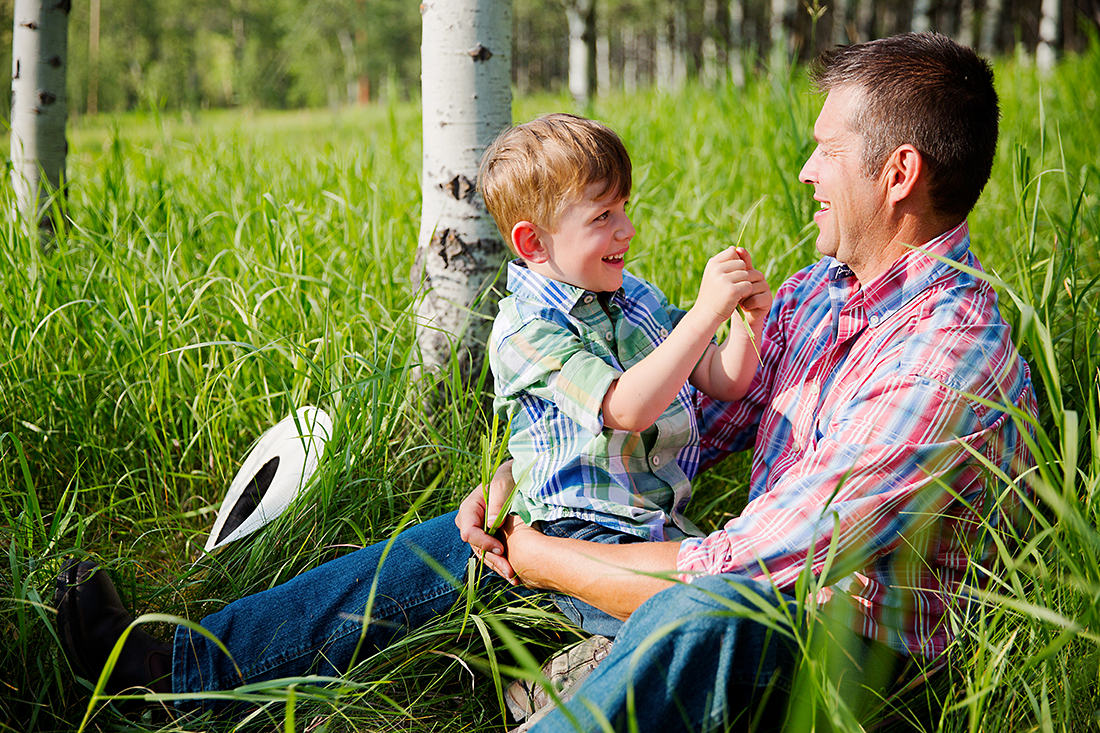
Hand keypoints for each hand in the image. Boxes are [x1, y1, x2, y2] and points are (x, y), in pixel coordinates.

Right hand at [455, 460, 517, 582]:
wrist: (518, 478)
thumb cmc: (509, 476)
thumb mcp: (503, 483)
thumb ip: (497, 502)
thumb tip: (491, 524)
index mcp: (469, 509)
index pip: (469, 532)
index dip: (484, 543)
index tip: (502, 548)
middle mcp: (471, 523)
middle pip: (477, 547)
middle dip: (493, 560)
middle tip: (510, 571)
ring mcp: (480, 532)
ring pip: (484, 555)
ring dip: (498, 567)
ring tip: (513, 577)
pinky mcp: (491, 538)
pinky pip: (492, 554)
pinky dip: (502, 563)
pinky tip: (514, 574)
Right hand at [695, 246, 755, 322]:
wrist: (706, 314)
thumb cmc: (712, 294)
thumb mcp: (714, 275)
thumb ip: (724, 262)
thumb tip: (735, 248)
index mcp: (713, 263)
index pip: (732, 252)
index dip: (736, 262)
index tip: (731, 273)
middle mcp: (717, 269)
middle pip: (742, 263)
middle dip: (741, 274)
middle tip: (733, 285)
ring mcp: (724, 280)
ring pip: (746, 275)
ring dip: (744, 284)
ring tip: (734, 292)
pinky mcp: (732, 290)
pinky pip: (748, 286)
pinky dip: (746, 292)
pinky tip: (737, 297)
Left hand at [734, 248, 772, 327]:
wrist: (741, 315)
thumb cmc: (734, 298)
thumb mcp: (730, 284)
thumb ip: (730, 270)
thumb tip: (731, 248)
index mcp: (749, 271)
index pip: (746, 261)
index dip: (743, 256)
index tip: (738, 250)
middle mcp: (759, 277)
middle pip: (749, 275)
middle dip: (739, 285)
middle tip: (734, 293)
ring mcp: (765, 287)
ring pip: (752, 287)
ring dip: (743, 296)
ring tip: (739, 301)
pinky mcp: (768, 298)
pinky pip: (756, 298)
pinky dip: (748, 303)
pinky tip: (745, 306)